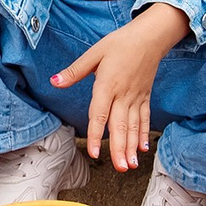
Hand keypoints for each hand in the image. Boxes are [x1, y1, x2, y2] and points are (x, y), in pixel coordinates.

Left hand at [50, 4, 190, 169]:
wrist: (150, 36)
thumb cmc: (120, 43)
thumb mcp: (94, 52)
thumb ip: (75, 71)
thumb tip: (55, 82)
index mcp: (108, 84)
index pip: (100, 114)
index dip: (97, 134)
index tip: (95, 152)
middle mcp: (124, 94)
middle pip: (120, 125)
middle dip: (120, 149)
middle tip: (119, 168)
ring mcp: (136, 97)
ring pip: (133, 126)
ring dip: (132, 147)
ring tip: (130, 165)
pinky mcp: (145, 97)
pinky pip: (144, 118)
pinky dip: (144, 134)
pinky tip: (143, 149)